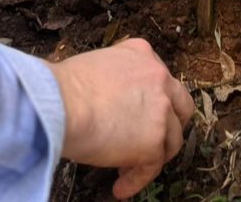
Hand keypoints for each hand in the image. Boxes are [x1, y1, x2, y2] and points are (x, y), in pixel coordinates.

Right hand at [51, 38, 193, 198]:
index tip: (138, 118)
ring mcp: (161, 109)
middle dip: (169, 125)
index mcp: (141, 53)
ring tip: (127, 169)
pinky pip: (152, 167)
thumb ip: (116, 80)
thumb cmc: (63, 87)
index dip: (151, 102)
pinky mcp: (155, 140)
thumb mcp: (96, 66)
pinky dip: (137, 180)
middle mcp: (158, 76)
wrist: (61, 103)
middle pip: (180, 105)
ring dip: (154, 156)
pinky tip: (121, 188)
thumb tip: (111, 106)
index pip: (159, 79)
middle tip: (150, 141)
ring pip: (172, 139)